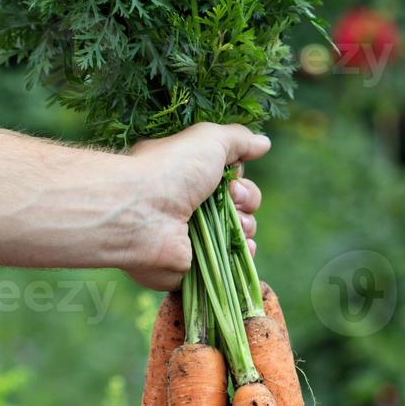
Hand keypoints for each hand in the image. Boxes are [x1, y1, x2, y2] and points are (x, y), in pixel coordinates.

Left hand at [122, 122, 270, 290]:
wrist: (141, 213)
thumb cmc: (170, 170)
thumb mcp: (208, 140)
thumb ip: (238, 139)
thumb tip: (264, 143)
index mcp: (188, 177)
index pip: (228, 180)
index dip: (240, 179)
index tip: (235, 178)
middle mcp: (188, 206)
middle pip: (237, 206)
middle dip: (246, 202)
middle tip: (234, 200)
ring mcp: (190, 238)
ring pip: (236, 234)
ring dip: (246, 227)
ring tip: (237, 225)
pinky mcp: (191, 266)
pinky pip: (227, 264)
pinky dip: (241, 255)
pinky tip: (243, 248)